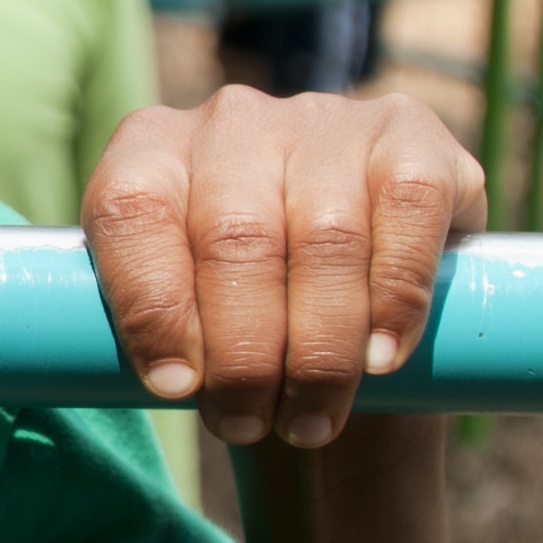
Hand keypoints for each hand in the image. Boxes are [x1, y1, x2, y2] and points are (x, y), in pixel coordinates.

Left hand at [82, 88, 482, 448]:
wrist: (355, 302)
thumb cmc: (248, 318)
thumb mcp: (184, 317)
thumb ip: (159, 332)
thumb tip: (172, 383)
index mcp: (151, 149)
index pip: (130, 209)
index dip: (151, 305)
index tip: (175, 388)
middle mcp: (233, 120)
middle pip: (234, 236)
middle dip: (242, 352)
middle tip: (249, 424)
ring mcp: (324, 119)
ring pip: (324, 237)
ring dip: (319, 349)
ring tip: (311, 421)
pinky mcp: (411, 133)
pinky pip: (408, 209)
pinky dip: (396, 296)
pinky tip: (383, 358)